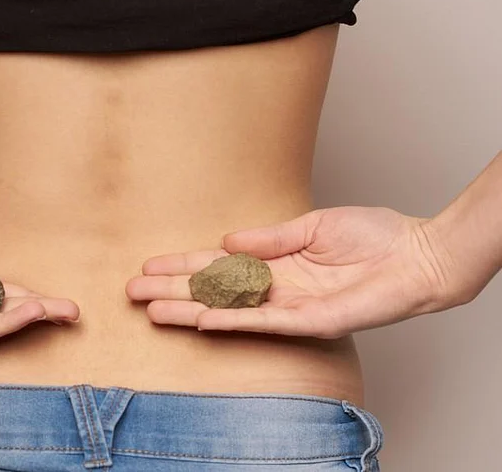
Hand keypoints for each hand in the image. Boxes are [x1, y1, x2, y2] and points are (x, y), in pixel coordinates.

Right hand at [126, 207, 454, 338]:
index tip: (150, 264)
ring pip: (226, 310)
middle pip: (212, 290)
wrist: (416, 255)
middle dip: (171, 289)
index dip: (182, 265)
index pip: (217, 266)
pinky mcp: (307, 321)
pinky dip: (229, 320)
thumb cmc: (372, 236)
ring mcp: (287, 307)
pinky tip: (199, 318)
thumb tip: (225, 240)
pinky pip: (260, 321)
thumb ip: (268, 237)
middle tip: (132, 290)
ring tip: (151, 308)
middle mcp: (274, 288)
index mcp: (274, 263)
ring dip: (188, 309)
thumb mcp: (311, 226)